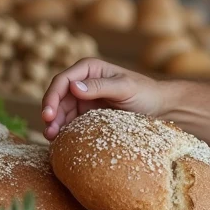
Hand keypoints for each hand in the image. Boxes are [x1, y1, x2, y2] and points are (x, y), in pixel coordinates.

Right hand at [40, 58, 163, 139]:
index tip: (48, 114)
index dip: (52, 96)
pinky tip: (60, 141)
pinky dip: (64, 130)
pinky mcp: (87, 114)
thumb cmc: (145, 92)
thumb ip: (100, 86)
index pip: (63, 80)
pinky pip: (70, 121)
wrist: (160, 107)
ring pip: (61, 111)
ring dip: (54, 124)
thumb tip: (74, 87)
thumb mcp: (125, 88)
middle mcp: (83, 81)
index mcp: (89, 68)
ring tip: (52, 138)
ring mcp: (84, 98)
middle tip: (49, 131)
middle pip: (58, 97)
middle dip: (50, 113)